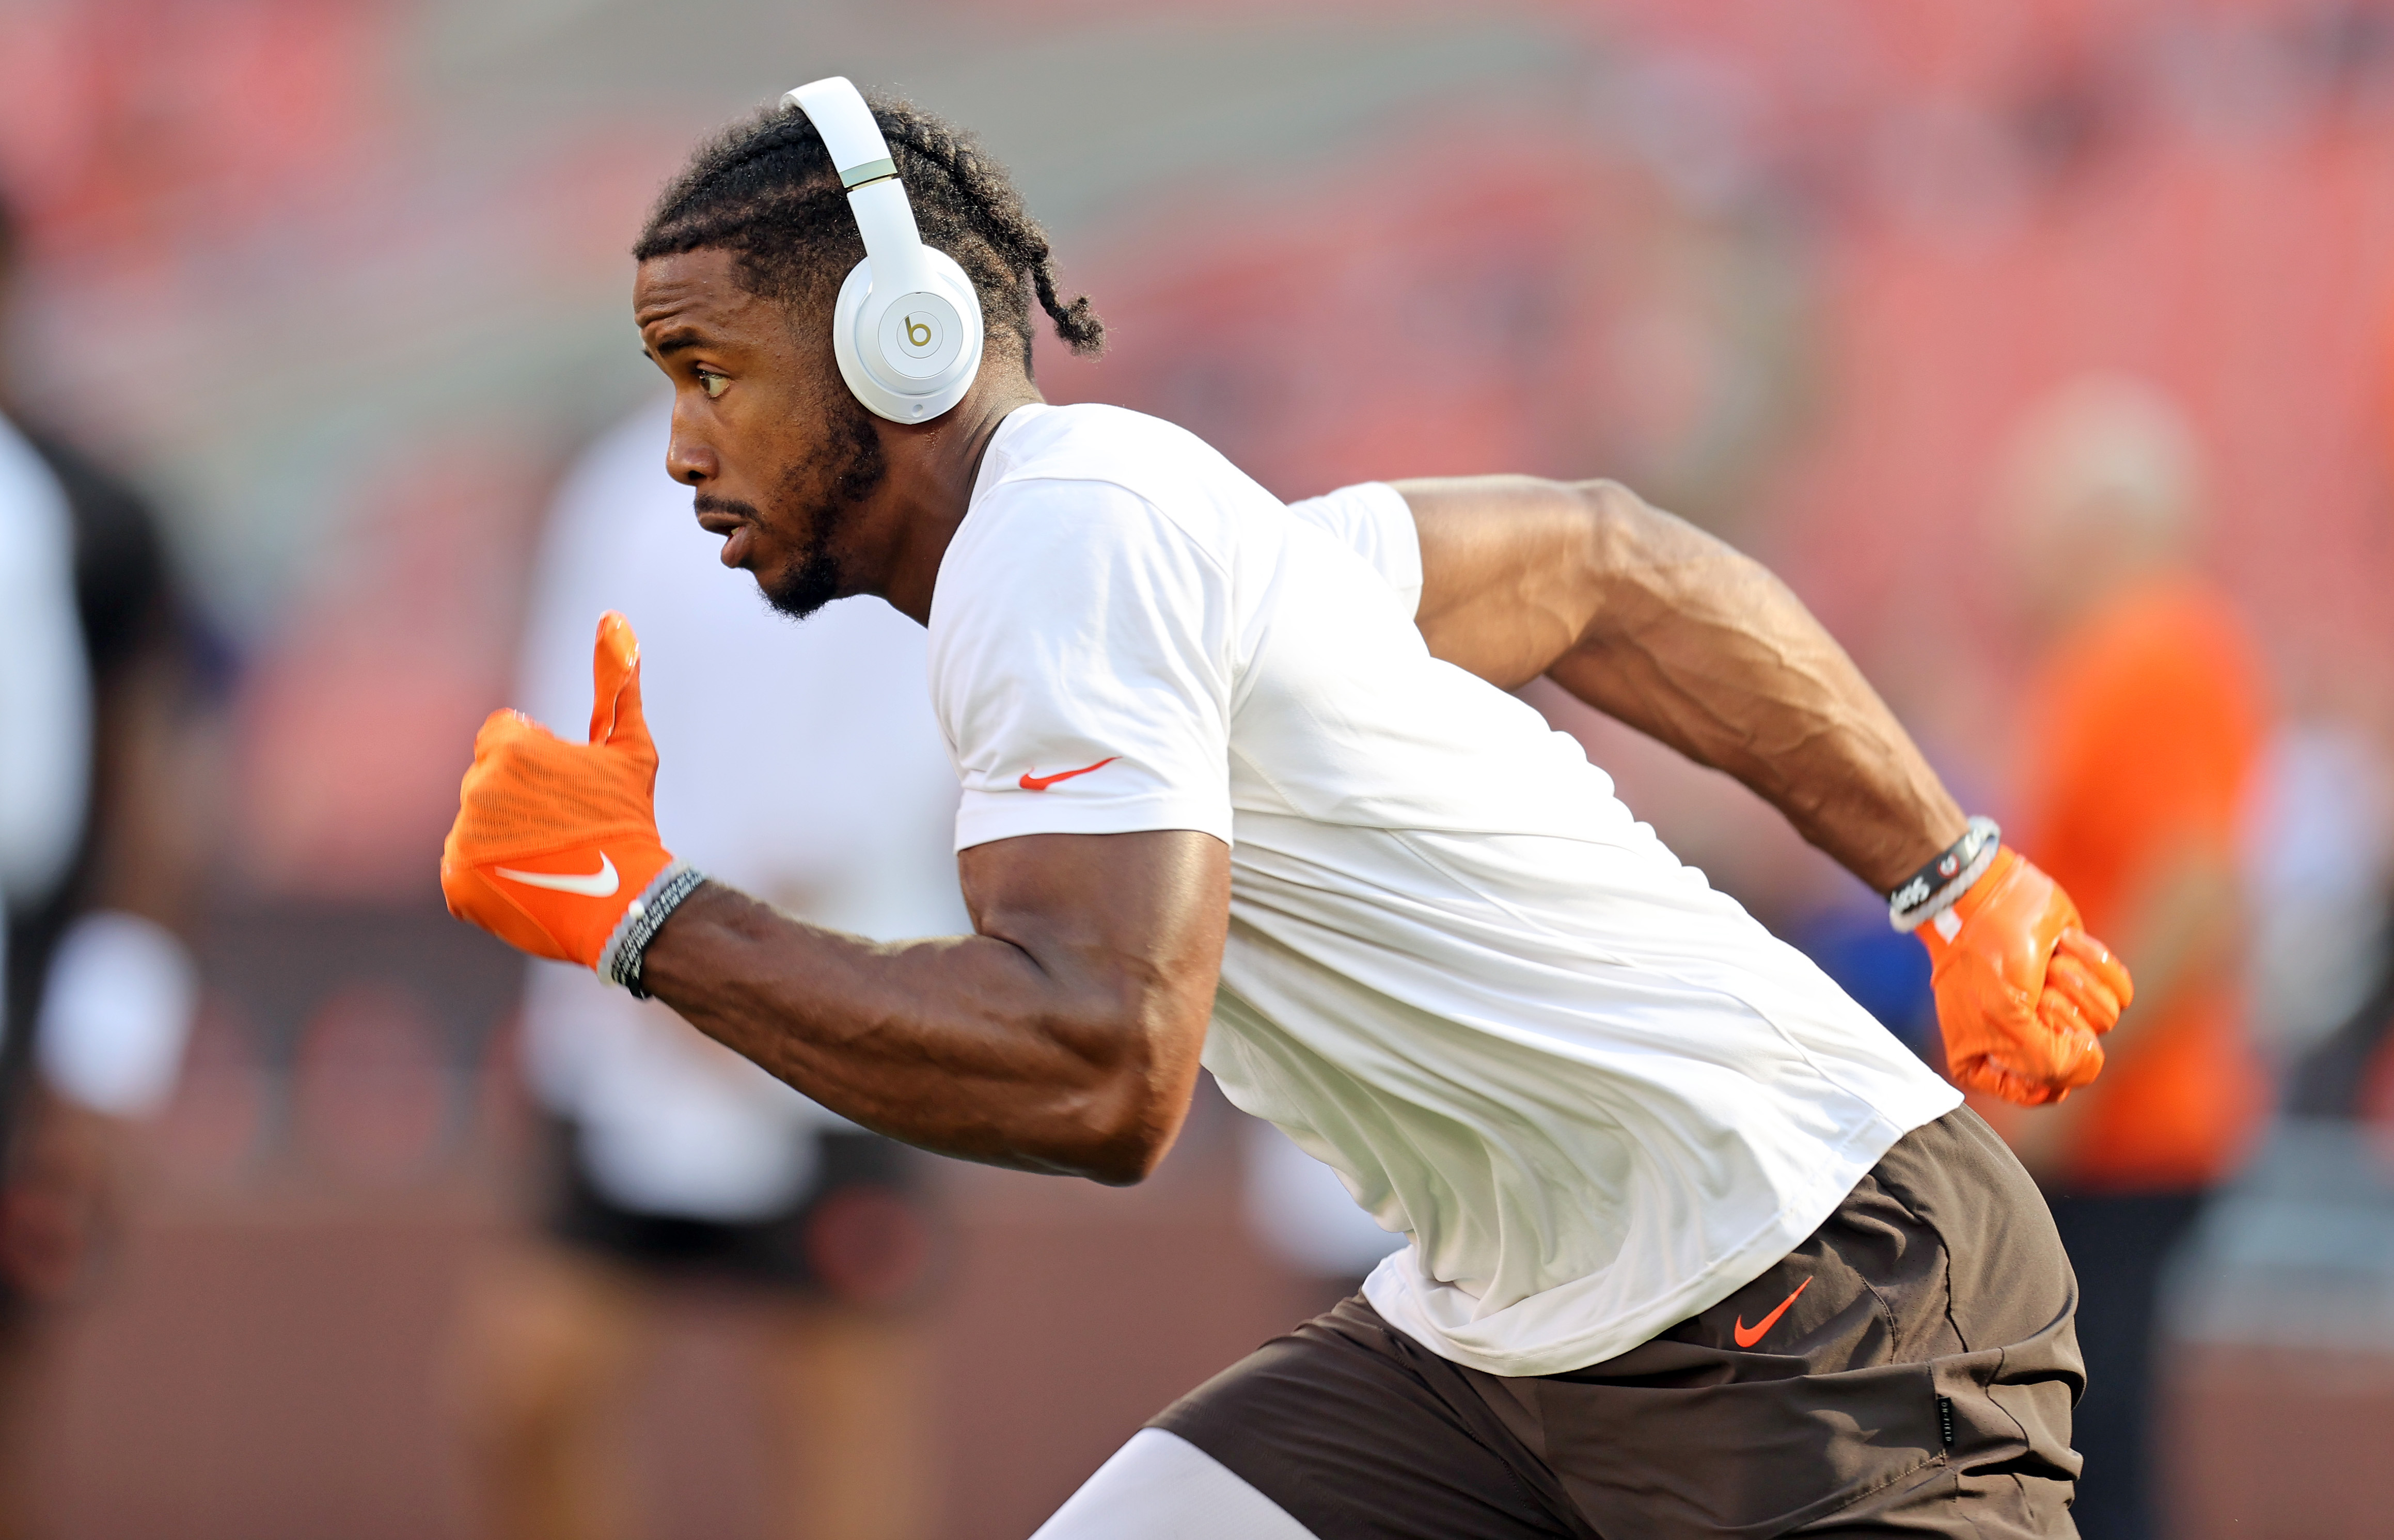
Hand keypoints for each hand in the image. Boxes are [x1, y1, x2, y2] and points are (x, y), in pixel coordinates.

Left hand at [440, 612, 675, 967]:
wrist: (628, 901)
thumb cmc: (629, 819)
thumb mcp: (629, 749)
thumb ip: (616, 682)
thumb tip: (613, 617)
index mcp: (510, 749)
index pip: (503, 739)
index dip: (538, 763)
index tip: (566, 791)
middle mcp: (476, 789)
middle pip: (488, 783)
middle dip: (519, 800)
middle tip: (563, 829)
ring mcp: (461, 838)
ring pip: (476, 825)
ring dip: (504, 837)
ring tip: (549, 860)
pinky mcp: (454, 882)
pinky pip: (463, 869)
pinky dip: (490, 876)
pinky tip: (528, 883)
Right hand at [1915, 848, 2133, 1105]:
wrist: (1990, 895)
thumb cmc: (1984, 960)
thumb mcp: (2006, 1023)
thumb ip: (2050, 1065)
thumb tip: (2091, 1061)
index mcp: (1991, 1062)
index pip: (2044, 1091)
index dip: (2049, 1060)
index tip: (2031, 1028)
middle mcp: (2028, 1040)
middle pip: (2081, 1054)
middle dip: (2058, 1011)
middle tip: (2031, 987)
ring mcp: (2059, 1008)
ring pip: (2104, 1022)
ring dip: (2074, 983)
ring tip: (2044, 964)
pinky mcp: (2085, 978)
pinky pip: (2122, 993)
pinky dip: (2095, 964)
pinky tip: (2064, 946)